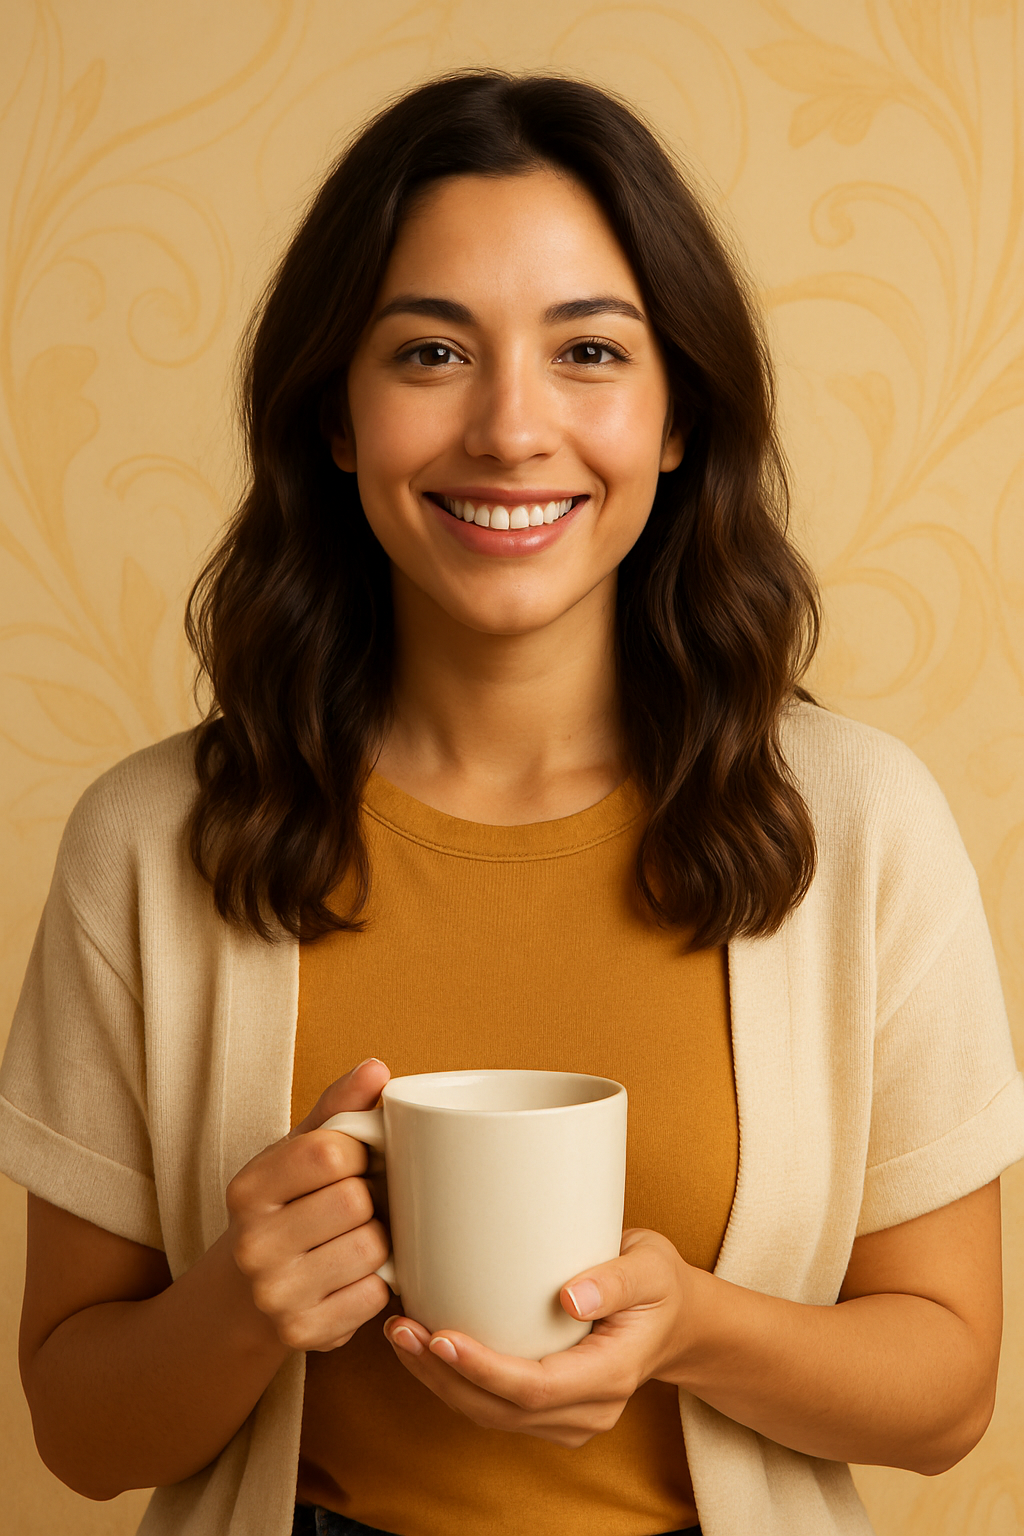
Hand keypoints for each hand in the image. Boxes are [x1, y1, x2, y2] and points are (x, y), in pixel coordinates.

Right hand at [226, 1058, 392, 1351]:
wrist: (242, 1299)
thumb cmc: (284, 1209)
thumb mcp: (296, 1153)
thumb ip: (337, 1108)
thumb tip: (378, 1069)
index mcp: (249, 1188)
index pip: (329, 1151)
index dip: (358, 1152)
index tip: (353, 1161)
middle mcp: (253, 1244)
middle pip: (355, 1201)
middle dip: (370, 1198)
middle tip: (361, 1203)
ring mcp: (275, 1294)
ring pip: (372, 1248)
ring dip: (379, 1241)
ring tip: (358, 1237)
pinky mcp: (303, 1334)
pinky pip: (375, 1295)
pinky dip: (376, 1283)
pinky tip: (353, 1275)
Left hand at [383, 1228, 693, 1446]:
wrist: (674, 1320)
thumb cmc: (659, 1286)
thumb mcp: (651, 1268)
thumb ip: (617, 1280)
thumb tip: (571, 1298)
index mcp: (611, 1376)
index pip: (534, 1389)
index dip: (482, 1369)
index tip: (440, 1336)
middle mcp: (587, 1410)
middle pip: (499, 1409)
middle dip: (443, 1374)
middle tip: (401, 1329)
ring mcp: (566, 1417)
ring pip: (488, 1414)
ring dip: (438, 1380)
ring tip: (401, 1335)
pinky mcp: (547, 1410)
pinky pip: (491, 1406)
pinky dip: (453, 1380)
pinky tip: (425, 1346)